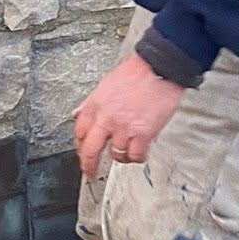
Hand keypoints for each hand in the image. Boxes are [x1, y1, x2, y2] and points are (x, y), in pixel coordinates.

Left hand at [74, 55, 186, 177]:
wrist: (159, 68)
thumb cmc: (136, 73)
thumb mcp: (106, 85)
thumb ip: (92, 103)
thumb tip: (79, 115)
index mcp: (95, 105)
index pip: (80, 132)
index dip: (80, 146)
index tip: (82, 152)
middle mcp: (107, 118)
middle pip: (90, 150)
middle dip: (88, 165)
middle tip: (90, 171)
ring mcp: (124, 127)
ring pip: (116, 154)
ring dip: (121, 157)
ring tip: (126, 152)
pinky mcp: (142, 133)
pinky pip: (136, 155)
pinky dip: (137, 157)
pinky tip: (139, 153)